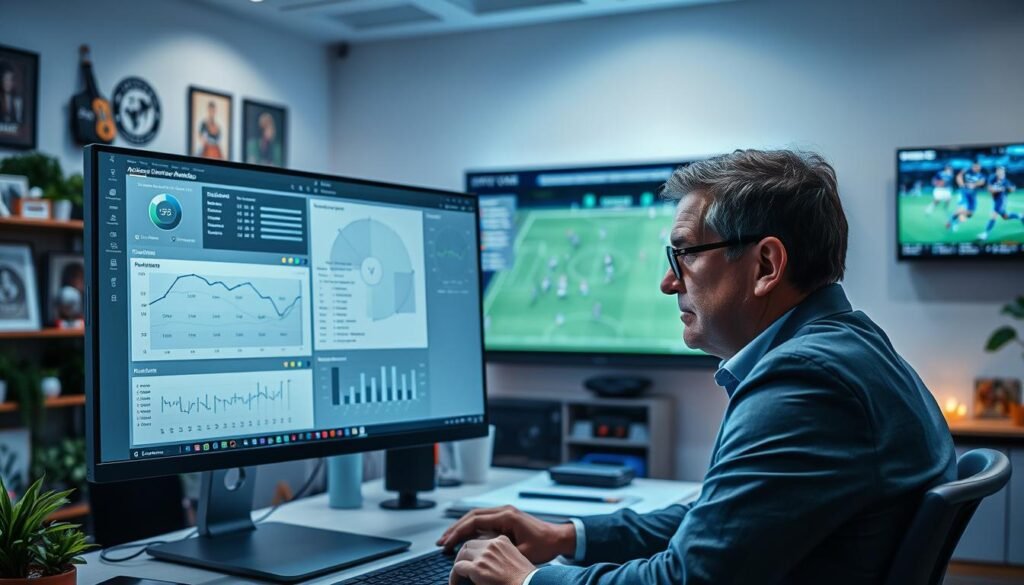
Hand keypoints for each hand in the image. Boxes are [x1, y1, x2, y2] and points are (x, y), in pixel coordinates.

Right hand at [437, 505, 574, 563]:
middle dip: (454, 529)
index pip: (475, 521)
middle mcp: (504, 511)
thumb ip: (500, 551)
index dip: (458, 532)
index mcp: (507, 516)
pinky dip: (470, 527)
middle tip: (441, 542)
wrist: (558, 538)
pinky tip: (463, 537)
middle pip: (471, 516)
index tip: (447, 542)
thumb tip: (479, 556)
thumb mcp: (521, 552)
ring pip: (475, 516)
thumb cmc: (544, 545)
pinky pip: (483, 520)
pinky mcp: (505, 517)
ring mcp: (504, 512)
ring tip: (447, 539)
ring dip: (460, 527)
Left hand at [449, 535, 534, 584]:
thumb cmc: (524, 578)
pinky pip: (458, 568)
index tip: (471, 556)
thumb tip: (490, 562)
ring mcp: (484, 555)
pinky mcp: (477, 568)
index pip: (482, 538)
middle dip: (463, 554)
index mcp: (503, 541)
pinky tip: (455, 583)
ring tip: (457, 575)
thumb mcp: (515, 559)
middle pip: (469, 544)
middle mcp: (492, 545)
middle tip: (461, 565)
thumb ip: (501, 555)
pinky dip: (454, 576)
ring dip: (458, 564)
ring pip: (462, 554)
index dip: (475, 549)